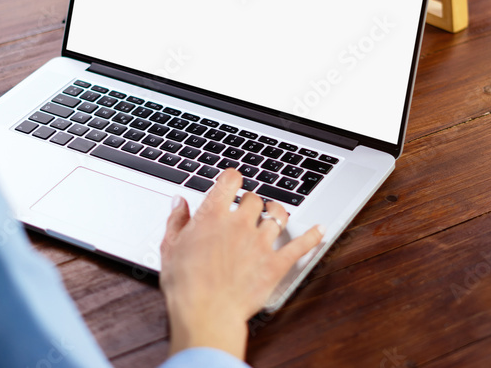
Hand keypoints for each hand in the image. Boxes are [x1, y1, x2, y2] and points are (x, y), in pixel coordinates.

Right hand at [159, 169, 324, 359]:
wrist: (205, 312)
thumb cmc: (185, 284)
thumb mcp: (170, 247)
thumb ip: (177, 220)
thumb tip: (179, 201)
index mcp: (213, 216)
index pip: (230, 181)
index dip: (233, 178)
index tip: (233, 180)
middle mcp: (240, 224)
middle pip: (254, 199)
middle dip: (252, 201)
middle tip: (248, 207)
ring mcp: (261, 243)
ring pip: (278, 216)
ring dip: (277, 212)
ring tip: (275, 211)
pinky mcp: (276, 264)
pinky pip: (300, 245)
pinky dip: (312, 236)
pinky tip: (319, 229)